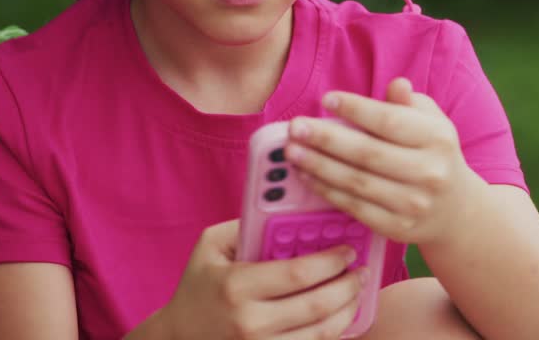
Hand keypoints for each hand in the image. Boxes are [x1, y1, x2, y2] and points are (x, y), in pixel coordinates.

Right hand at [152, 218, 365, 339]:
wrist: (178, 337)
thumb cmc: (198, 286)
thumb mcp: (210, 246)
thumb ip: (248, 224)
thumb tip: (290, 211)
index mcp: (236, 285)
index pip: (298, 273)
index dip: (330, 261)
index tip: (347, 250)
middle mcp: (250, 321)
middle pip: (317, 305)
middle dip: (348, 285)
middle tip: (360, 271)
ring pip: (321, 333)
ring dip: (348, 312)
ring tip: (356, 293)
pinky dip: (332, 334)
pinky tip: (340, 317)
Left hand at [285, 78, 484, 246]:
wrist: (454, 211)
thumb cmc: (432, 154)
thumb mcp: (430, 123)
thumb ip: (408, 105)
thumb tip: (396, 85)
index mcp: (437, 138)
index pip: (390, 122)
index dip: (356, 110)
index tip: (326, 99)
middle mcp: (428, 172)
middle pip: (368, 154)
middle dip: (326, 139)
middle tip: (295, 127)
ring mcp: (413, 203)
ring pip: (357, 183)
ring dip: (319, 166)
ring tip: (291, 152)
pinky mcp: (397, 228)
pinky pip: (355, 208)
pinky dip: (327, 191)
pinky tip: (307, 176)